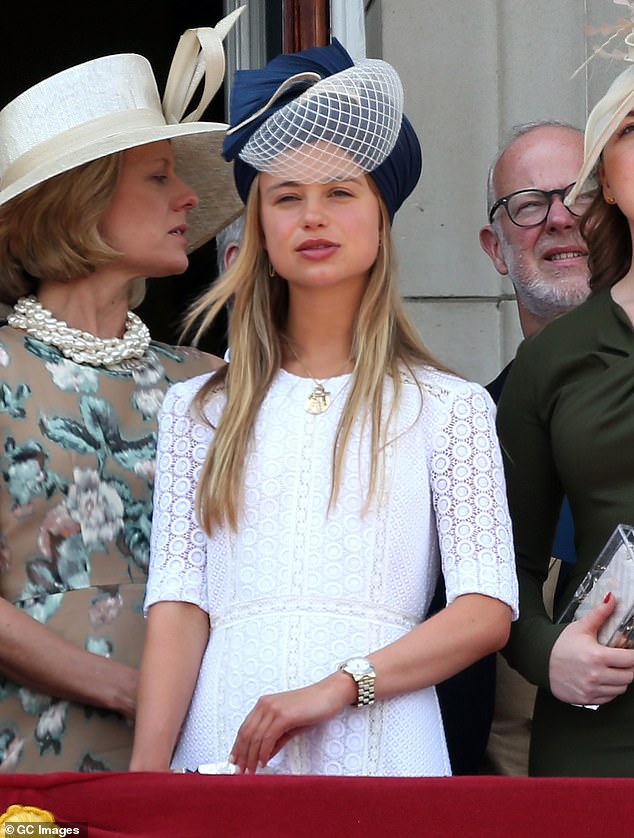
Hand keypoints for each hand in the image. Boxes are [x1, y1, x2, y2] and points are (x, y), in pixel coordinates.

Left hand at [229, 672, 354, 773]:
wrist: (328, 694)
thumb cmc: (311, 708)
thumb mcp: (289, 725)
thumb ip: (275, 739)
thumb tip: (263, 756)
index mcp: (263, 704)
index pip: (244, 728)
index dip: (237, 747)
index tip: (235, 762)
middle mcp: (265, 704)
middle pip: (246, 733)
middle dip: (242, 755)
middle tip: (240, 772)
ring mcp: (273, 708)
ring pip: (255, 737)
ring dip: (251, 757)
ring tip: (251, 771)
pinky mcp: (283, 715)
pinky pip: (268, 737)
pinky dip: (264, 752)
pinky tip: (264, 762)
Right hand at [549, 593, 633, 705]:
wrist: (539, 660)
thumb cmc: (559, 645)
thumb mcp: (581, 627)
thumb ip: (600, 613)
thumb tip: (612, 600)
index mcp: (597, 656)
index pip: (630, 660)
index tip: (630, 651)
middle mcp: (595, 675)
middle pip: (629, 676)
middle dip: (629, 667)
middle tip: (622, 660)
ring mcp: (591, 689)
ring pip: (620, 689)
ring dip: (620, 679)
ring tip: (611, 669)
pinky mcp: (586, 699)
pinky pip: (609, 698)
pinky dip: (609, 690)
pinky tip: (602, 679)